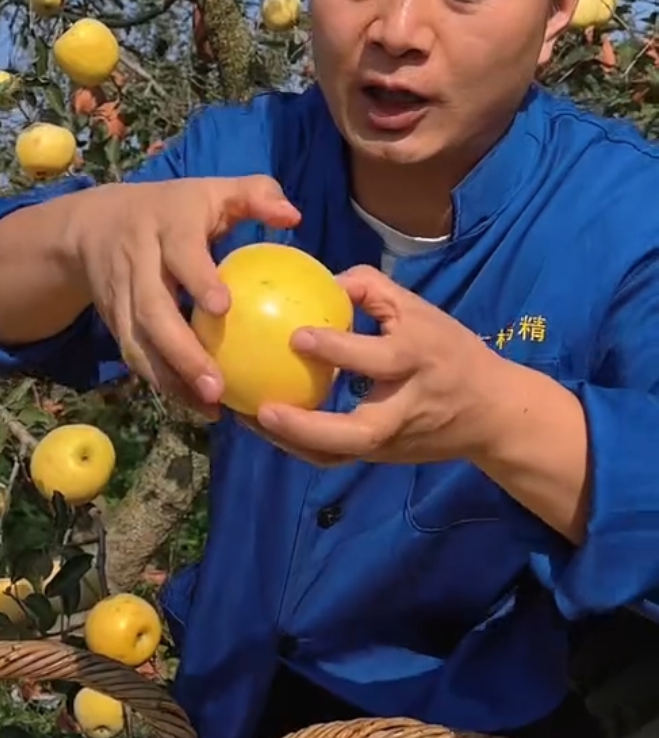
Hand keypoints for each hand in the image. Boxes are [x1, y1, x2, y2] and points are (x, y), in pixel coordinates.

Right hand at [68, 176, 300, 413]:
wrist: (93, 225)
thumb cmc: (174, 209)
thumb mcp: (212, 190)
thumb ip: (255, 195)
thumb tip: (294, 215)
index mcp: (166, 226)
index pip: (180, 253)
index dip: (197, 278)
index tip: (223, 307)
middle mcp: (138, 262)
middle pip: (153, 310)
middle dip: (182, 352)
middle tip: (217, 386)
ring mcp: (121, 296)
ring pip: (138, 342)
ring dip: (171, 378)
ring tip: (209, 406)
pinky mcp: (115, 322)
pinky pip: (135, 356)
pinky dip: (163, 383)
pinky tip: (195, 404)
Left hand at [250, 264, 501, 467]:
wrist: (490, 414)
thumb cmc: (449, 351)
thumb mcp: (420, 310)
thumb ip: (372, 290)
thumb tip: (323, 280)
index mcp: (420, 361)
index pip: (380, 360)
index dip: (339, 349)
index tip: (297, 335)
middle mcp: (406, 408)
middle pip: (360, 432)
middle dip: (309, 427)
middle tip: (263, 410)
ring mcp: (393, 441)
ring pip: (340, 454)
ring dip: (292, 443)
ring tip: (248, 418)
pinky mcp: (381, 457)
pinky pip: (335, 457)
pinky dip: (299, 445)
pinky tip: (265, 425)